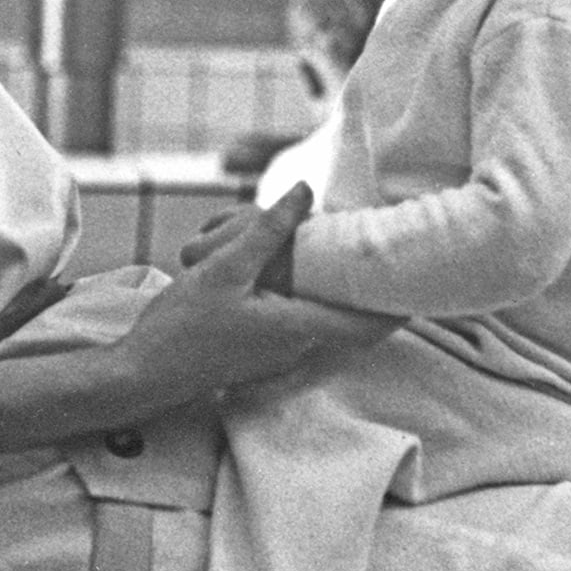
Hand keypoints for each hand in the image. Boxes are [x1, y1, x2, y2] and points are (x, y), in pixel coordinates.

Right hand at [123, 184, 398, 409]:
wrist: (144, 377)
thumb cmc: (182, 328)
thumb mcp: (223, 270)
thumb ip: (267, 232)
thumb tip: (305, 193)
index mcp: (298, 328)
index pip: (368, 322)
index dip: (399, 303)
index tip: (425, 279)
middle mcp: (298, 346)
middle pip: (354, 322)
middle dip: (372, 292)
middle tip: (390, 255)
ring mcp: (280, 353)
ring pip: (327, 321)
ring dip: (339, 294)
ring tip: (351, 258)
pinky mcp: (262, 351)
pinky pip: (302, 323)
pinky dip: (311, 299)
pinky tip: (299, 275)